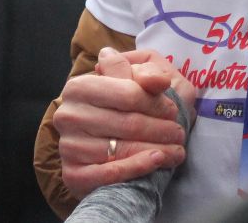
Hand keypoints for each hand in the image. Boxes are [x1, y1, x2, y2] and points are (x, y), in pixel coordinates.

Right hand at [54, 47, 191, 197]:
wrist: (102, 153)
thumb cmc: (123, 111)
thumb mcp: (138, 84)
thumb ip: (149, 74)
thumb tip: (158, 80)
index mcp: (79, 86)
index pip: (128, 93)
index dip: (156, 103)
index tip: (174, 111)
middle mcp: (68, 115)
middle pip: (127, 123)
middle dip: (161, 129)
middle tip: (179, 134)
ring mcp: (68, 146)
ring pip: (121, 149)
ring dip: (157, 151)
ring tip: (177, 151)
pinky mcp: (73, 175)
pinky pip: (110, 173)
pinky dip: (137, 167)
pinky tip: (157, 161)